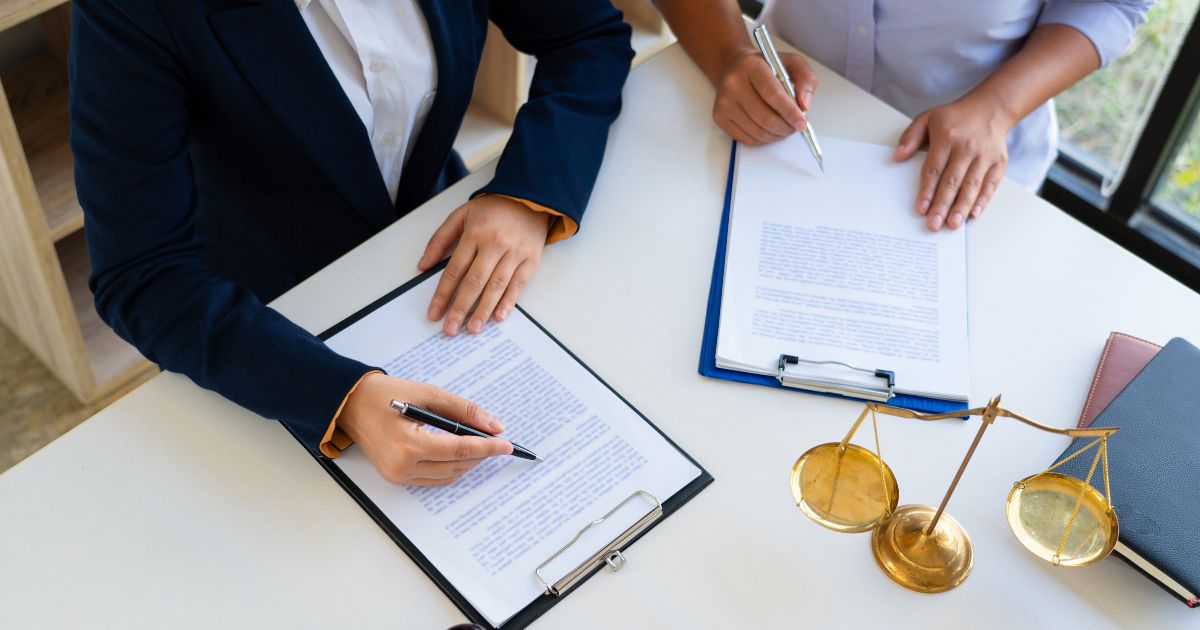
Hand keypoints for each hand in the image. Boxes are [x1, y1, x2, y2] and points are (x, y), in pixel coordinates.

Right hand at [338, 373, 512, 485]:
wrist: (350, 403)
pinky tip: (460, 454)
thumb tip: (493, 425)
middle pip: (457, 466)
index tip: (507, 445)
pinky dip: (450, 468)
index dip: (488, 447)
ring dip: (467, 462)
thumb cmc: (386, 394)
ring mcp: (398, 475)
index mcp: (410, 444)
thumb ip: (463, 410)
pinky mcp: (395, 478)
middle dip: (481, 454)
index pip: (461, 450)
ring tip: (481, 445)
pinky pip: (433, 479)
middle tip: (497, 441)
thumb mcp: (428, 394)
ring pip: (448, 476)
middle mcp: (403, 466)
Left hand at [419, 195, 550, 335]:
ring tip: (473, 328)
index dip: (443, 294)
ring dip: (484, 309)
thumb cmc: (493, 208)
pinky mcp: (531, 260)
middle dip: (460, 308)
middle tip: (451, 329)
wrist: (530, 197)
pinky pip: (518, 285)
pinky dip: (508, 302)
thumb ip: (440, 239)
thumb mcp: (461, 214)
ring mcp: (514, 253)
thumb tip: (423, 265)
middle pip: (474, 282)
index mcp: (475, 234)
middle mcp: (494, 244)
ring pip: (496, 286)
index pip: (455, 270)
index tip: (434, 313)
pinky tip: (499, 317)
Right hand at [711, 48, 817, 145]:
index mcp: (751, 66)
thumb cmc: (765, 67)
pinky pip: (747, 139)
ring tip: (785, 127)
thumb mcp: (791, 63)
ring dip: (777, 135)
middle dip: (786, 127)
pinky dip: (764, 139)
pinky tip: (770, 129)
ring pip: (757, 131)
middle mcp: (733, 84)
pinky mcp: (719, 117)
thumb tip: (804, 105)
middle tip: (796, 127)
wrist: (734, 68)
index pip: (772, 94)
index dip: (789, 112)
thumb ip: (805, 79)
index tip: (802, 123)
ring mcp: (724, 103)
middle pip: (765, 117)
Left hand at [894, 96, 1011, 230]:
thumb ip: (911, 137)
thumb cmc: (954, 118)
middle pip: (952, 181)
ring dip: (962, 207)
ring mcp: (985, 156)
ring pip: (972, 186)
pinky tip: (973, 214)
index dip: (927, 190)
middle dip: (942, 205)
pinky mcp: (999, 162)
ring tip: (952, 224)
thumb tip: (897, 156)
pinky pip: (990, 184)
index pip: (934, 168)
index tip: (921, 208)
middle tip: (934, 224)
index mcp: (947, 137)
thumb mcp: (927, 118)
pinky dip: (982, 200)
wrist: (990, 108)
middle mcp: (967, 147)